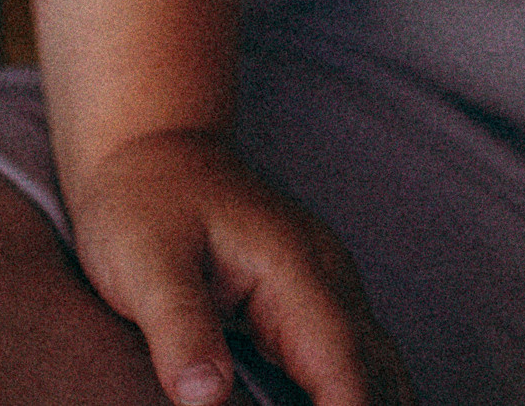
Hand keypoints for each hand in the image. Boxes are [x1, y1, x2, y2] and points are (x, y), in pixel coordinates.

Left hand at [68, 130, 409, 405]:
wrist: (153, 145)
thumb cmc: (144, 204)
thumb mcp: (146, 264)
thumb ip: (181, 328)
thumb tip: (207, 397)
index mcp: (295, 270)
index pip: (345, 368)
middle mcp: (328, 278)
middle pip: (380, 373)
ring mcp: (328, 287)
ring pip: (379, 368)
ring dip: (368, 402)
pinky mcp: (313, 301)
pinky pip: (354, 362)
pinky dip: (355, 396)